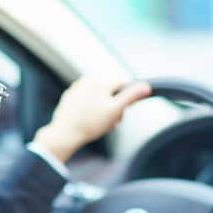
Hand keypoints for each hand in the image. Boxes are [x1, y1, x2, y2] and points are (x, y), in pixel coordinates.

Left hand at [32, 75, 151, 162]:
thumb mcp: (115, 110)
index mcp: (101, 80)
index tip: (121, 112)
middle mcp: (88, 79)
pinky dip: (90, 109)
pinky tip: (88, 121)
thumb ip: (131, 96)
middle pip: (111, 90)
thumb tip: (147, 86)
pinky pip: (86, 100)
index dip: (127, 99)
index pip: (124, 83)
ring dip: (103, 107)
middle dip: (114, 104)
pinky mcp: (70, 96)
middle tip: (111, 121)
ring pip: (99, 95)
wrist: (65, 134)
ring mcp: (77, 87)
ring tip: (99, 123)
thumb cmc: (90, 123)